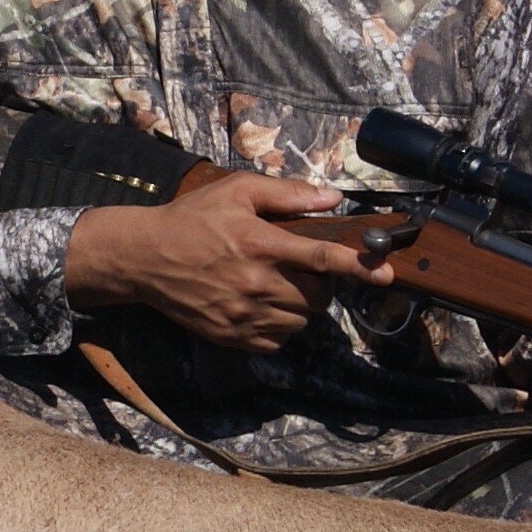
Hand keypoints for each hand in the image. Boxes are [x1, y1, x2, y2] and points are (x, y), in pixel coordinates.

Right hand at [62, 171, 389, 352]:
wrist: (144, 258)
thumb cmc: (192, 219)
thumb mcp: (236, 191)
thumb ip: (286, 193)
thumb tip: (330, 199)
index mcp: (261, 244)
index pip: (324, 258)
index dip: (360, 266)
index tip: (387, 272)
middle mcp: (256, 283)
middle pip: (318, 296)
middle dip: (322, 283)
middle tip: (302, 268)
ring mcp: (244, 314)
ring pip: (301, 321)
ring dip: (302, 306)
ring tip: (280, 286)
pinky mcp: (232, 336)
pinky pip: (278, 341)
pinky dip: (282, 327)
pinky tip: (264, 306)